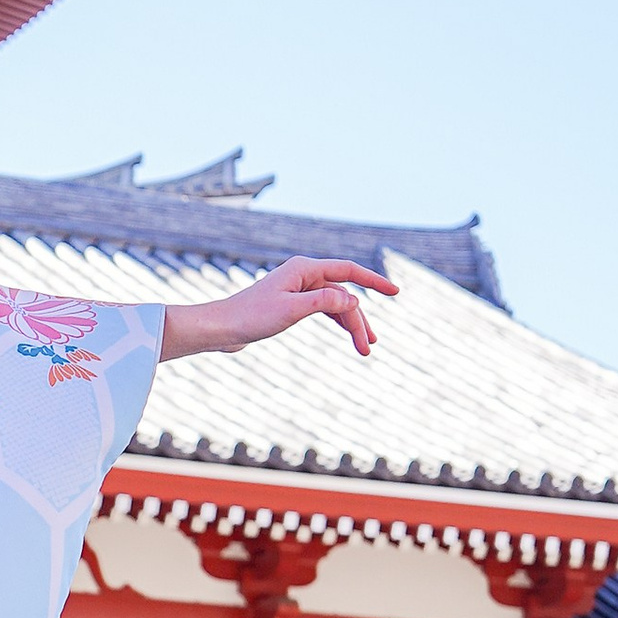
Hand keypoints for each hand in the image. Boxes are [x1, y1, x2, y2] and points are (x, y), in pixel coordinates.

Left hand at [160, 259, 394, 362]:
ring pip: (335, 304)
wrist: (222, 328)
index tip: (396, 292)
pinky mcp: (292, 304)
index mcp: (305, 269)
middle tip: (369, 347)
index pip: (349, 271)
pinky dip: (337, 321)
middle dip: (359, 320)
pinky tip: (348, 334)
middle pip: (343, 294)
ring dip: (350, 324)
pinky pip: (324, 309)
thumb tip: (353, 299)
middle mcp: (304, 275)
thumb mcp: (291, 310)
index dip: (374, 281)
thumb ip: (324, 302)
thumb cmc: (251, 317)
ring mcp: (298, 289)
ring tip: (364, 348)